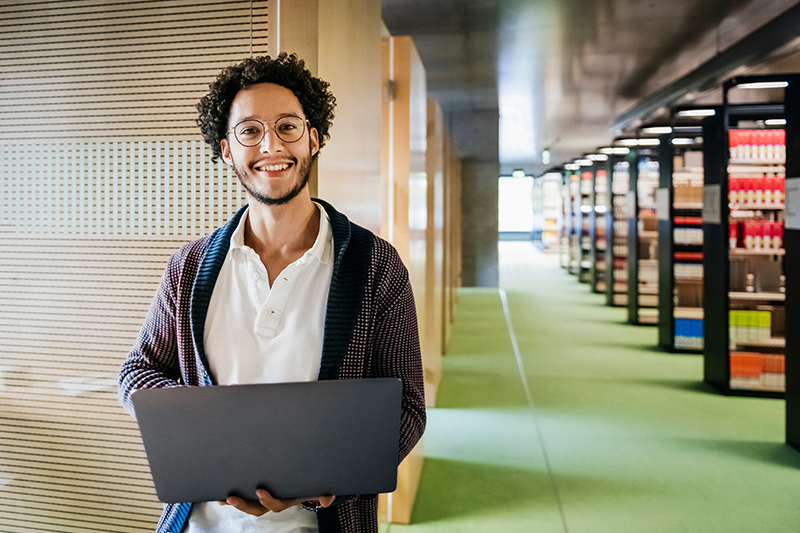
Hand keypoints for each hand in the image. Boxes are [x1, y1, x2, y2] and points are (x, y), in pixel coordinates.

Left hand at [220, 489, 334, 515]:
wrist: (305, 481)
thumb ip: (324, 493)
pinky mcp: (257, 493)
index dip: (267, 500)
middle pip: (257, 508)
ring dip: (236, 503)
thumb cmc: (309, 482)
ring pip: (249, 505)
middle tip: (232, 498)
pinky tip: (221, 495)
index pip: (276, 504)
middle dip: (244, 505)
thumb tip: (327, 501)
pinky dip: (232, 498)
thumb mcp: (319, 487)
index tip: (259, 492)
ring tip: (224, 498)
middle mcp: (274, 501)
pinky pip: (244, 497)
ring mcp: (264, 498)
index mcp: (286, 500)